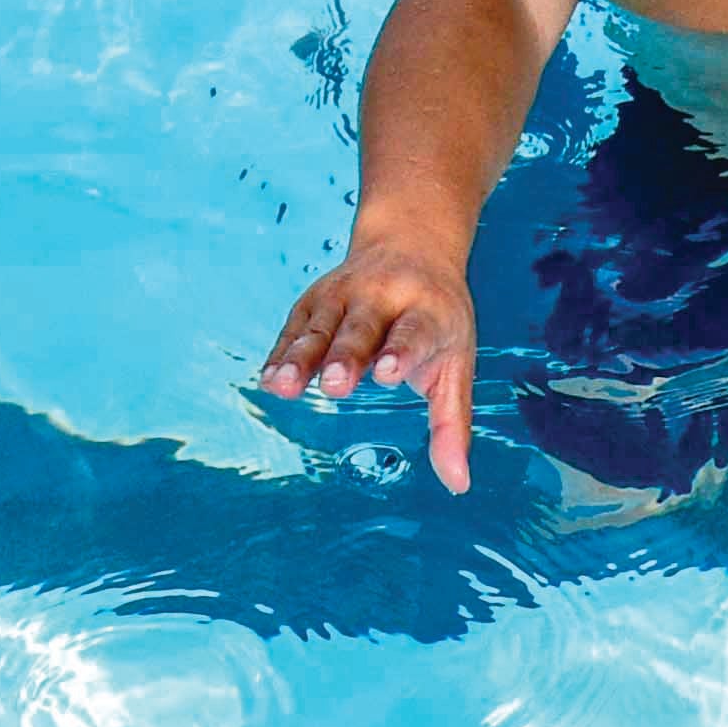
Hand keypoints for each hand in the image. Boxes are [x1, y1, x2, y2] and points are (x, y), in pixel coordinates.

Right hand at [259, 227, 480, 489]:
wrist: (411, 242)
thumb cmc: (437, 318)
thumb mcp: (456, 363)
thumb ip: (451, 424)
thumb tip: (458, 484)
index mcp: (427, 312)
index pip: (412, 334)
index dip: (400, 353)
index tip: (388, 374)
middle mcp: (384, 298)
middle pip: (361, 330)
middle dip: (346, 356)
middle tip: (336, 384)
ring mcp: (345, 295)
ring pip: (321, 328)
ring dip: (302, 356)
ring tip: (284, 386)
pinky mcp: (314, 300)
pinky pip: (296, 329)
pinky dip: (282, 354)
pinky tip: (270, 381)